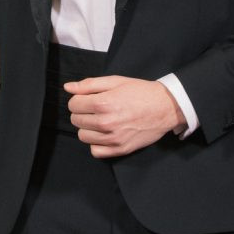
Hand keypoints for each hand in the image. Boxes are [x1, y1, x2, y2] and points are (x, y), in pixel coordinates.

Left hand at [65, 75, 183, 158]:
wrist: (165, 107)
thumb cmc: (141, 92)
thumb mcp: (115, 81)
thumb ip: (89, 84)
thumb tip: (68, 88)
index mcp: (103, 103)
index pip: (73, 104)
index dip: (78, 99)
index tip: (87, 98)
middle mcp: (106, 122)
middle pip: (76, 120)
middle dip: (82, 112)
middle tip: (96, 108)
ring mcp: (113, 138)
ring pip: (83, 136)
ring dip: (88, 128)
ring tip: (101, 120)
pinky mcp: (120, 149)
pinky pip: (95, 151)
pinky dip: (96, 143)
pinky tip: (104, 133)